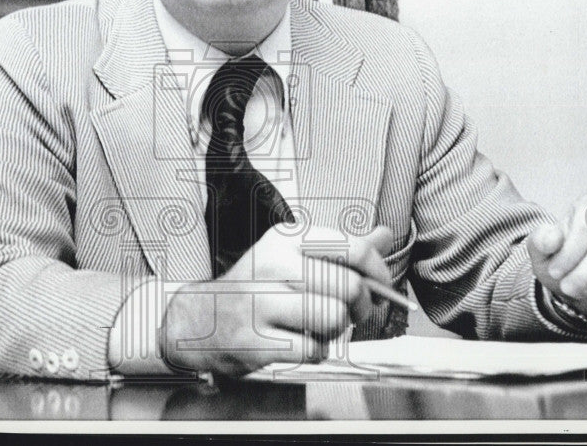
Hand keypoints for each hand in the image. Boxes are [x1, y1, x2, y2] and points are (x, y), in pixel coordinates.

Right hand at [160, 224, 394, 377]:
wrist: (201, 318)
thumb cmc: (258, 285)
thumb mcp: (294, 255)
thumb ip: (342, 247)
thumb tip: (386, 235)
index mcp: (286, 237)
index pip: (353, 247)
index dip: (379, 271)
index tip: (381, 286)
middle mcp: (272, 264)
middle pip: (350, 286)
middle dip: (362, 306)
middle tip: (353, 312)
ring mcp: (260, 302)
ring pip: (335, 318)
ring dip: (338, 330)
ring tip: (322, 326)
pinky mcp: (256, 340)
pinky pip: (314, 349)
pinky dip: (317, 351)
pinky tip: (301, 342)